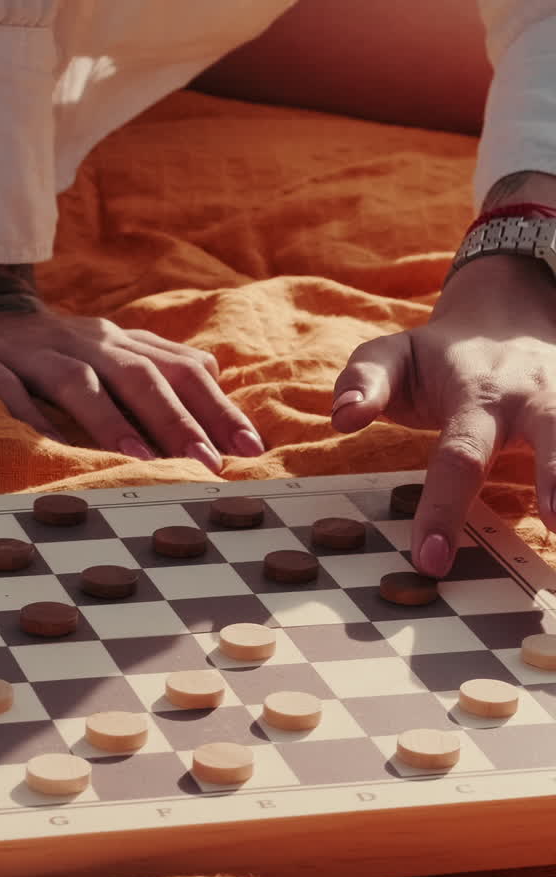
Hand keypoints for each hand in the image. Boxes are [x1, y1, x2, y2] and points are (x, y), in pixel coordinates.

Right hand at [0, 305, 263, 469]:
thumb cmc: (58, 350)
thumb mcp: (112, 351)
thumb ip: (161, 364)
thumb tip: (217, 382)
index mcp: (119, 341)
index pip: (179, 369)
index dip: (217, 407)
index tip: (250, 448)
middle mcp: (84, 342)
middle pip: (137, 375)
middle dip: (177, 420)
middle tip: (207, 463)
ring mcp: (34, 351)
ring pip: (78, 382)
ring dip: (112, 421)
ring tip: (143, 462)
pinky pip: (8, 389)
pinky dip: (31, 417)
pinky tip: (54, 446)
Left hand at [330, 253, 555, 575]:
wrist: (508, 316)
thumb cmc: (440, 358)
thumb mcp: (394, 356)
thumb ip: (364, 381)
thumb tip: (342, 417)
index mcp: (478, 394)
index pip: (458, 457)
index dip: (444, 508)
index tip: (431, 560)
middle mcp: (533, 399)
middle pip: (552, 437)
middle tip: (554, 524)